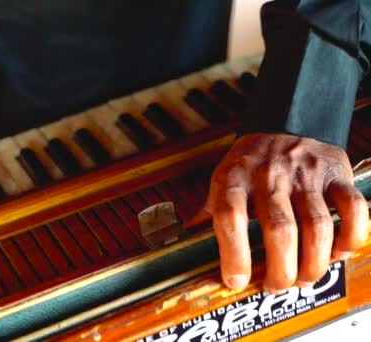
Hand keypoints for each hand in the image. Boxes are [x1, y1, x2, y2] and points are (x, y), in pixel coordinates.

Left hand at [204, 133, 367, 291]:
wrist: (287, 121)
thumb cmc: (251, 160)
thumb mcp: (223, 178)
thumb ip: (210, 211)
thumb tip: (187, 242)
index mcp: (235, 178)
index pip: (230, 217)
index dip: (234, 254)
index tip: (236, 280)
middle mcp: (270, 176)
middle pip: (279, 230)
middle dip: (280, 269)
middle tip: (276, 286)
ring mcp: (306, 175)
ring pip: (317, 226)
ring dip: (313, 263)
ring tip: (303, 279)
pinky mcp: (336, 176)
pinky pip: (353, 209)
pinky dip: (350, 237)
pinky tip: (337, 253)